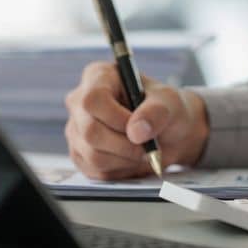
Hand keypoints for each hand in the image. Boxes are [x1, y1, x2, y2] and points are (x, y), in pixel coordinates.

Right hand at [63, 61, 209, 179]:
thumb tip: (136, 132)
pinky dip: (120, 171)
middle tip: (148, 146)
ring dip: (126, 160)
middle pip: (90, 131)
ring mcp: (77, 129)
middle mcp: (80, 101)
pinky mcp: (80, 155)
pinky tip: (132, 159)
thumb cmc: (167, 109)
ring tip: (143, 151)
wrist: (169, 133)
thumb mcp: (170, 103)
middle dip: (125, 145)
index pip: (93, 99)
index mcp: (98, 76)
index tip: (140, 128)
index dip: (116, 118)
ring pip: (93, 155)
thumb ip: (155, 112)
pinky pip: (95, 171)